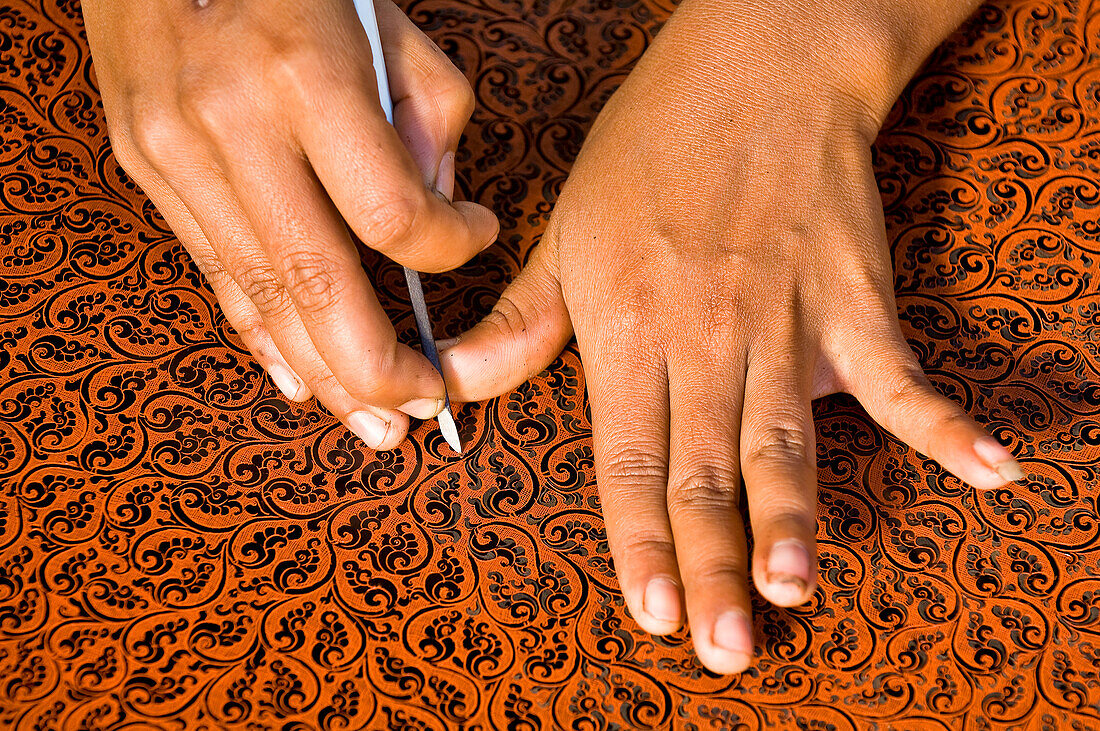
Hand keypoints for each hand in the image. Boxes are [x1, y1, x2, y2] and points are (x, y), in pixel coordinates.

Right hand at [82, 0, 497, 448]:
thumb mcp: (385, 18)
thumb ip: (429, 115)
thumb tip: (433, 209)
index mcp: (305, 78)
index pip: (393, 216)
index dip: (450, 247)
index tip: (477, 235)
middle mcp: (231, 127)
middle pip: (315, 287)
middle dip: (378, 369)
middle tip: (425, 412)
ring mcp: (176, 154)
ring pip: (262, 298)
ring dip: (325, 376)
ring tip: (376, 424)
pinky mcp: (146, 167)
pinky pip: (217, 273)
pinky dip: (262, 337)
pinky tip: (301, 382)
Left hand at [440, 0, 1016, 672]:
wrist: (756, 68)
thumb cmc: (651, 150)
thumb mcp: (564, 232)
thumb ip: (519, 324)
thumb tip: (452, 386)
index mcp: (627, 327)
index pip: (631, 456)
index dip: (638, 540)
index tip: (651, 610)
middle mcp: (705, 337)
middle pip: (707, 468)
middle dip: (713, 562)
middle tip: (725, 644)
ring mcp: (786, 321)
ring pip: (784, 439)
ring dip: (793, 517)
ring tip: (795, 588)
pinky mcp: (853, 299)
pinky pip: (899, 373)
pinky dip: (944, 422)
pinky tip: (988, 470)